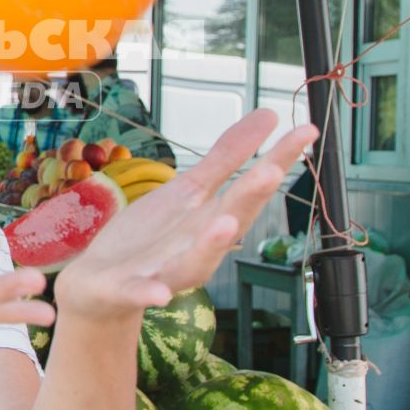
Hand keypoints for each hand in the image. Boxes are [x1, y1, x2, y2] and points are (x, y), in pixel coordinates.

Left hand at [55, 110, 317, 322]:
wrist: (103, 285)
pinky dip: (151, 292)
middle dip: (249, 198)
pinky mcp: (129, 288)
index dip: (278, 160)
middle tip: (272, 171)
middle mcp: (197, 246)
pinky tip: (159, 293)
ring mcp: (164, 270)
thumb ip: (227, 157)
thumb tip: (268, 115)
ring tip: (227, 224)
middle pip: (229, 221)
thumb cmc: (152, 237)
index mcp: (211, 218)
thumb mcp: (189, 191)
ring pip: (195, 262)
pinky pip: (141, 293)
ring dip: (211, 245)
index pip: (250, 188)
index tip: (306, 131)